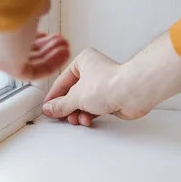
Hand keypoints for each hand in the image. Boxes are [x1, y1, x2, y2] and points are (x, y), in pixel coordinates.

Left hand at [0, 0, 69, 80]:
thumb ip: (29, 1)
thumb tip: (40, 7)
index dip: (23, 33)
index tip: (41, 31)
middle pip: (12, 49)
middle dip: (39, 45)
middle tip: (57, 40)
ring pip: (22, 60)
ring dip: (47, 55)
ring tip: (65, 46)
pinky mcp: (6, 65)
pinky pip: (30, 71)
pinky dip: (49, 65)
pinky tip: (63, 55)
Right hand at [42, 32, 180, 126]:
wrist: (133, 93)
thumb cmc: (110, 84)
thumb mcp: (76, 96)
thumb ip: (61, 105)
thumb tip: (51, 108)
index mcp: (83, 61)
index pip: (62, 81)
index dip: (53, 96)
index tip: (48, 108)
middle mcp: (93, 71)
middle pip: (73, 93)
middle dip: (68, 107)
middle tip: (61, 116)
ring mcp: (103, 85)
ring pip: (84, 102)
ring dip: (78, 113)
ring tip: (76, 119)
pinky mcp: (111, 97)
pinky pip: (94, 108)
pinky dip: (89, 115)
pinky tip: (87, 120)